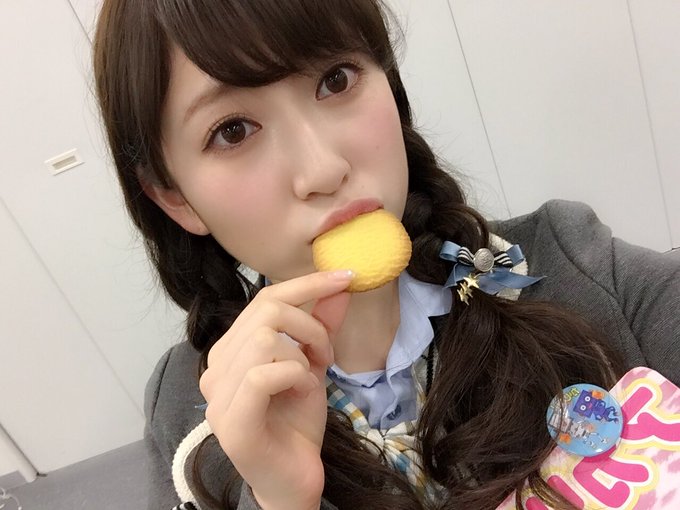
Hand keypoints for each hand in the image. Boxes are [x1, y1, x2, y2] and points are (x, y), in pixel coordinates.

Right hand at [199, 271, 352, 509]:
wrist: (294, 477)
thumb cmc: (296, 421)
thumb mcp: (313, 364)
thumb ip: (321, 326)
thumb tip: (339, 287)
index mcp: (230, 350)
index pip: (264, 299)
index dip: (307, 283)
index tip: (345, 277)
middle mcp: (216, 368)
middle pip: (266, 312)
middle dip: (311, 325)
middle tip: (326, 354)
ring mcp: (218, 396)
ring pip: (264, 339)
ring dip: (303, 354)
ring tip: (312, 377)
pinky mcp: (232, 422)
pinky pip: (264, 375)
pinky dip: (295, 376)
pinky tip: (304, 392)